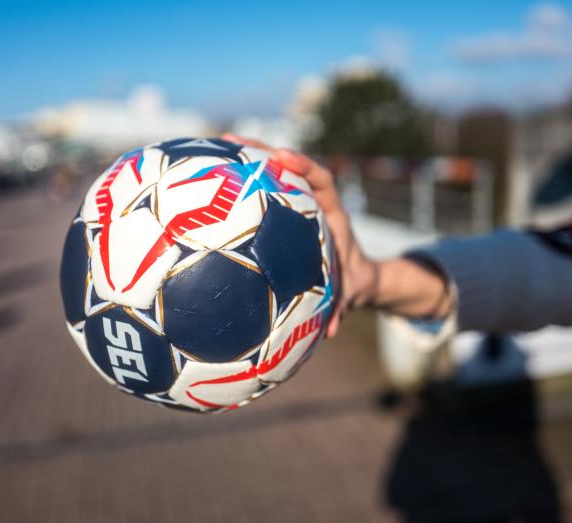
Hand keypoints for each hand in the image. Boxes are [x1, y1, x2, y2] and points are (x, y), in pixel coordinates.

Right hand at [222, 134, 377, 337]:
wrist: (358, 281)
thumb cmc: (350, 286)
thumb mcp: (345, 297)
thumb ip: (339, 309)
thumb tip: (330, 330)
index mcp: (333, 218)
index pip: (322, 181)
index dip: (303, 166)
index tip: (281, 157)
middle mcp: (315, 205)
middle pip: (290, 167)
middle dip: (262, 151)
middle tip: (232, 142)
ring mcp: (299, 206)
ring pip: (274, 174)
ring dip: (247, 159)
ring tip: (215, 150)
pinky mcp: (285, 214)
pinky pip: (263, 194)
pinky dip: (242, 186)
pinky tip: (213, 184)